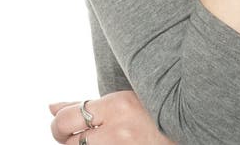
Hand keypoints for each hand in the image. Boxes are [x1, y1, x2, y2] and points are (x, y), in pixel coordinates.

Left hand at [48, 91, 177, 143]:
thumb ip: (87, 104)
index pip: (67, 118)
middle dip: (67, 139)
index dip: (59, 123)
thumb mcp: (123, 99)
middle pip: (71, 142)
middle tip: (76, 136)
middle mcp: (118, 131)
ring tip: (96, 138)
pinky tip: (104, 143)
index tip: (64, 125)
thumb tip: (51, 106)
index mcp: (118, 105)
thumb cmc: (154, 109)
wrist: (188, 125)